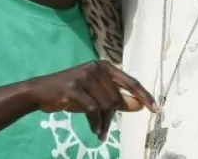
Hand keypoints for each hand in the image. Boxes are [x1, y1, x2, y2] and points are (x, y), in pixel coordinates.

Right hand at [27, 61, 158, 140]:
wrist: (41, 91)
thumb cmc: (71, 93)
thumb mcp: (96, 94)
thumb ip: (117, 98)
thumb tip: (140, 105)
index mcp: (105, 66)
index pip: (131, 82)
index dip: (144, 96)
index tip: (156, 109)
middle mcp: (97, 67)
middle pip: (116, 98)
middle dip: (113, 117)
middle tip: (105, 130)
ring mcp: (84, 76)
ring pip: (106, 105)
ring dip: (104, 123)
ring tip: (99, 131)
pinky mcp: (74, 87)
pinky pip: (92, 110)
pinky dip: (95, 123)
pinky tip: (95, 130)